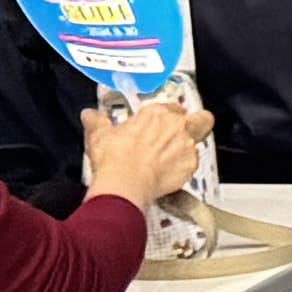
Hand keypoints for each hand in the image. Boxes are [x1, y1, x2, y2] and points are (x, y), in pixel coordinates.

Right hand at [83, 92, 212, 206]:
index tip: (162, 123)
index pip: (174, 107)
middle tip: (184, 134)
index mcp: (157, 114)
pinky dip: (182, 170)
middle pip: (202, 119)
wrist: (123, 184)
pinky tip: (167, 175)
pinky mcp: (189, 167)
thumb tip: (89, 115)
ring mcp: (186, 146)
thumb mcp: (99, 135)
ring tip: (168, 161)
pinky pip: (192, 166)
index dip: (170, 115)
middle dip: (198, 124)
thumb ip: (96, 121)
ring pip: (198, 144)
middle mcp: (176, 126)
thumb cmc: (113, 158)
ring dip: (186, 150)